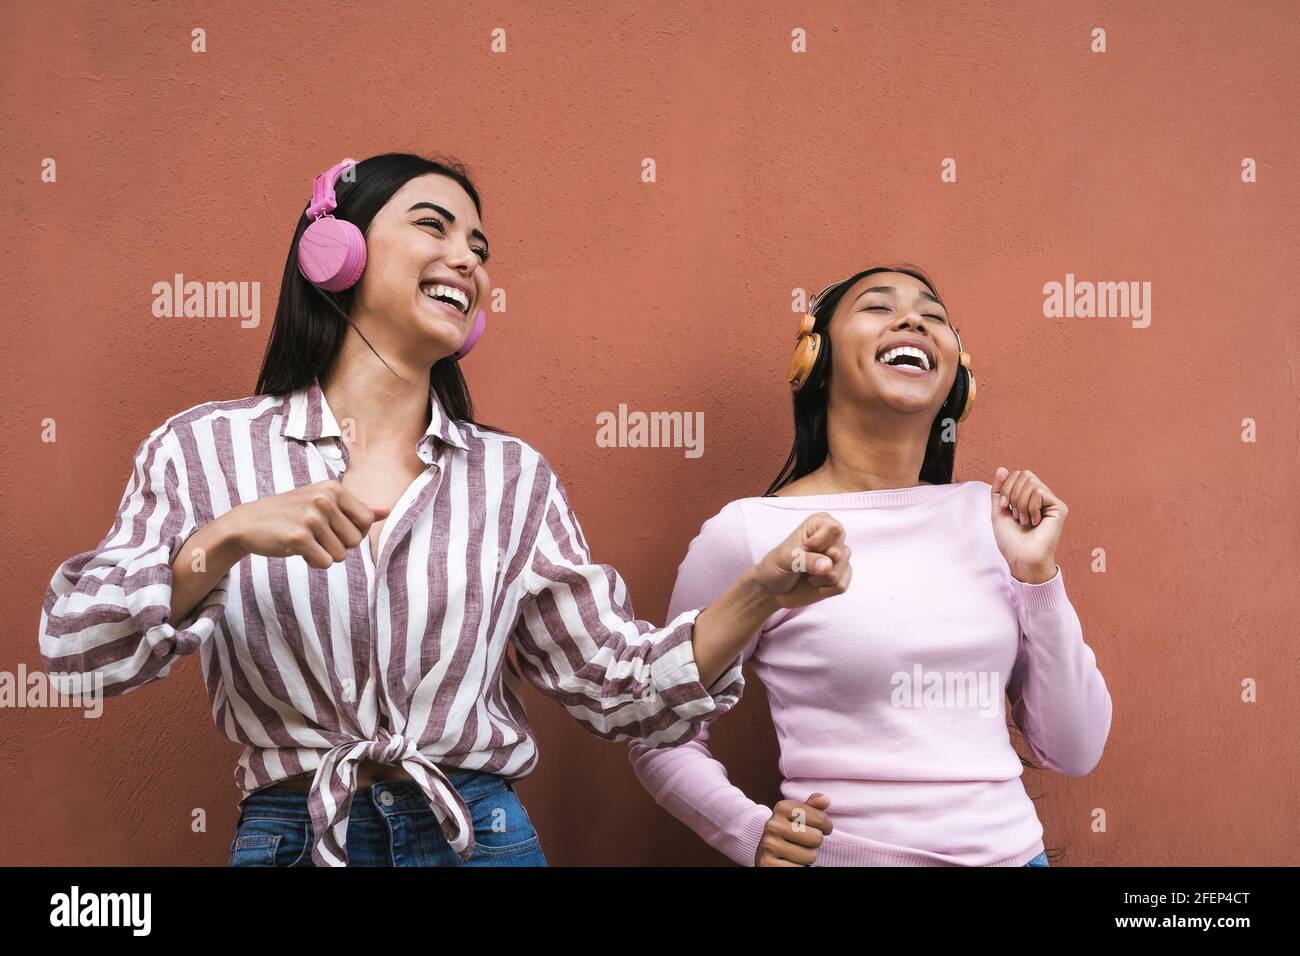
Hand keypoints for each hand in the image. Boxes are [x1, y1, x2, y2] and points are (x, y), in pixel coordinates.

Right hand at [227, 480, 389, 569]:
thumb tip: (387, 511)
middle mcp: (324, 499)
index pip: (367, 521)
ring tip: (307, 542)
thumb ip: (354, 508)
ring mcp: (311, 517)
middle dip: (339, 546)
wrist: (249, 522)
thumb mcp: (322, 503)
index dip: (355, 533)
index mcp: (334, 488)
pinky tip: (299, 550)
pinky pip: (325, 563)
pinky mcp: (299, 537)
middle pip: (355, 541)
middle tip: (318, 538)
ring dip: (325, 555)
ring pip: (341, 555)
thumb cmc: (291, 514)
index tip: (336, 531)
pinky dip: (314, 563)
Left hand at [749, 512, 851, 609]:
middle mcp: (833, 538)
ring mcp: (839, 558)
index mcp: (820, 523)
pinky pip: (841, 585)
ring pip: (841, 570)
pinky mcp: (841, 577)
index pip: (834, 529)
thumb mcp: (785, 558)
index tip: (803, 549)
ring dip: (819, 578)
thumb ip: (806, 559)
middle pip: (840, 551)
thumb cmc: (776, 567)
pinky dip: (824, 589)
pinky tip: (814, 584)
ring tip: (806, 574)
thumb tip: (828, 566)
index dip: (818, 543)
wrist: (772, 590)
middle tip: (802, 564)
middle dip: (818, 563)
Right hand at [755, 793, 832, 866]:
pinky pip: (800, 868)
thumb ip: (812, 807)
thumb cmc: (788, 833)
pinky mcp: (768, 864)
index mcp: (782, 808)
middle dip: (815, 843)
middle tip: (804, 842)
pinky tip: (789, 862)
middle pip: (816, 838)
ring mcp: (769, 845)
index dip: (826, 826)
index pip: (820, 818)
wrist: (766, 853)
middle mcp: (773, 825)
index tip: (821, 828)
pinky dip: (799, 867)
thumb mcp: (798, 816)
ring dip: (807, 857)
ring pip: (810, 856)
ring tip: (796, 852)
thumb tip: (825, 800)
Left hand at [990, 467, 1066, 582]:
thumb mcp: (999, 510)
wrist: (1021, 557)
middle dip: (1012, 493)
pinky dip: (1030, 506)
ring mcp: (1052, 502)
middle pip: (1025, 474)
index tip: (1004, 506)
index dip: (1006, 487)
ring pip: (1031, 482)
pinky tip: (1034, 521)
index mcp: (1029, 498)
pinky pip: (1039, 491)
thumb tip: (1002, 468)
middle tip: (1015, 514)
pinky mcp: (1059, 508)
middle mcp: (1043, 498)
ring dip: (1020, 503)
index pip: (1018, 475)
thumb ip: (999, 489)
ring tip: (1024, 520)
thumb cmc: (1010, 539)